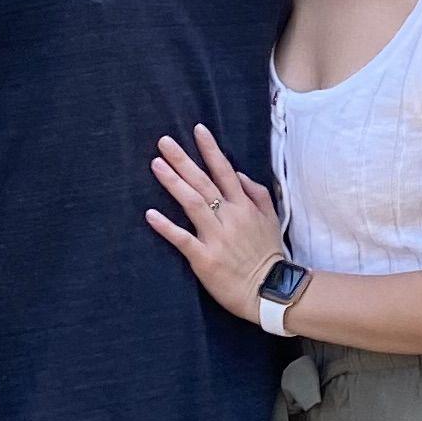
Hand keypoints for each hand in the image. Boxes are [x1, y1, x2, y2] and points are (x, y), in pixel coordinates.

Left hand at [148, 122, 289, 316]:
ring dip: (173, 183)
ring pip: (193, 203)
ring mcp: (216, 237)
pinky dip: (166, 227)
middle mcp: (230, 217)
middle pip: (203, 182)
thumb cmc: (269, 254)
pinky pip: (183, 239)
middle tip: (164, 141)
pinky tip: (150, 214)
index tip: (197, 130)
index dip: (210, 150)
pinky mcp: (205, 258)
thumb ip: (257, 194)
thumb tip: (238, 174)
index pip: (225, 171)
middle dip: (183, 160)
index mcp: (244, 206)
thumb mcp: (271, 219)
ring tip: (156, 165)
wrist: (271, 290)